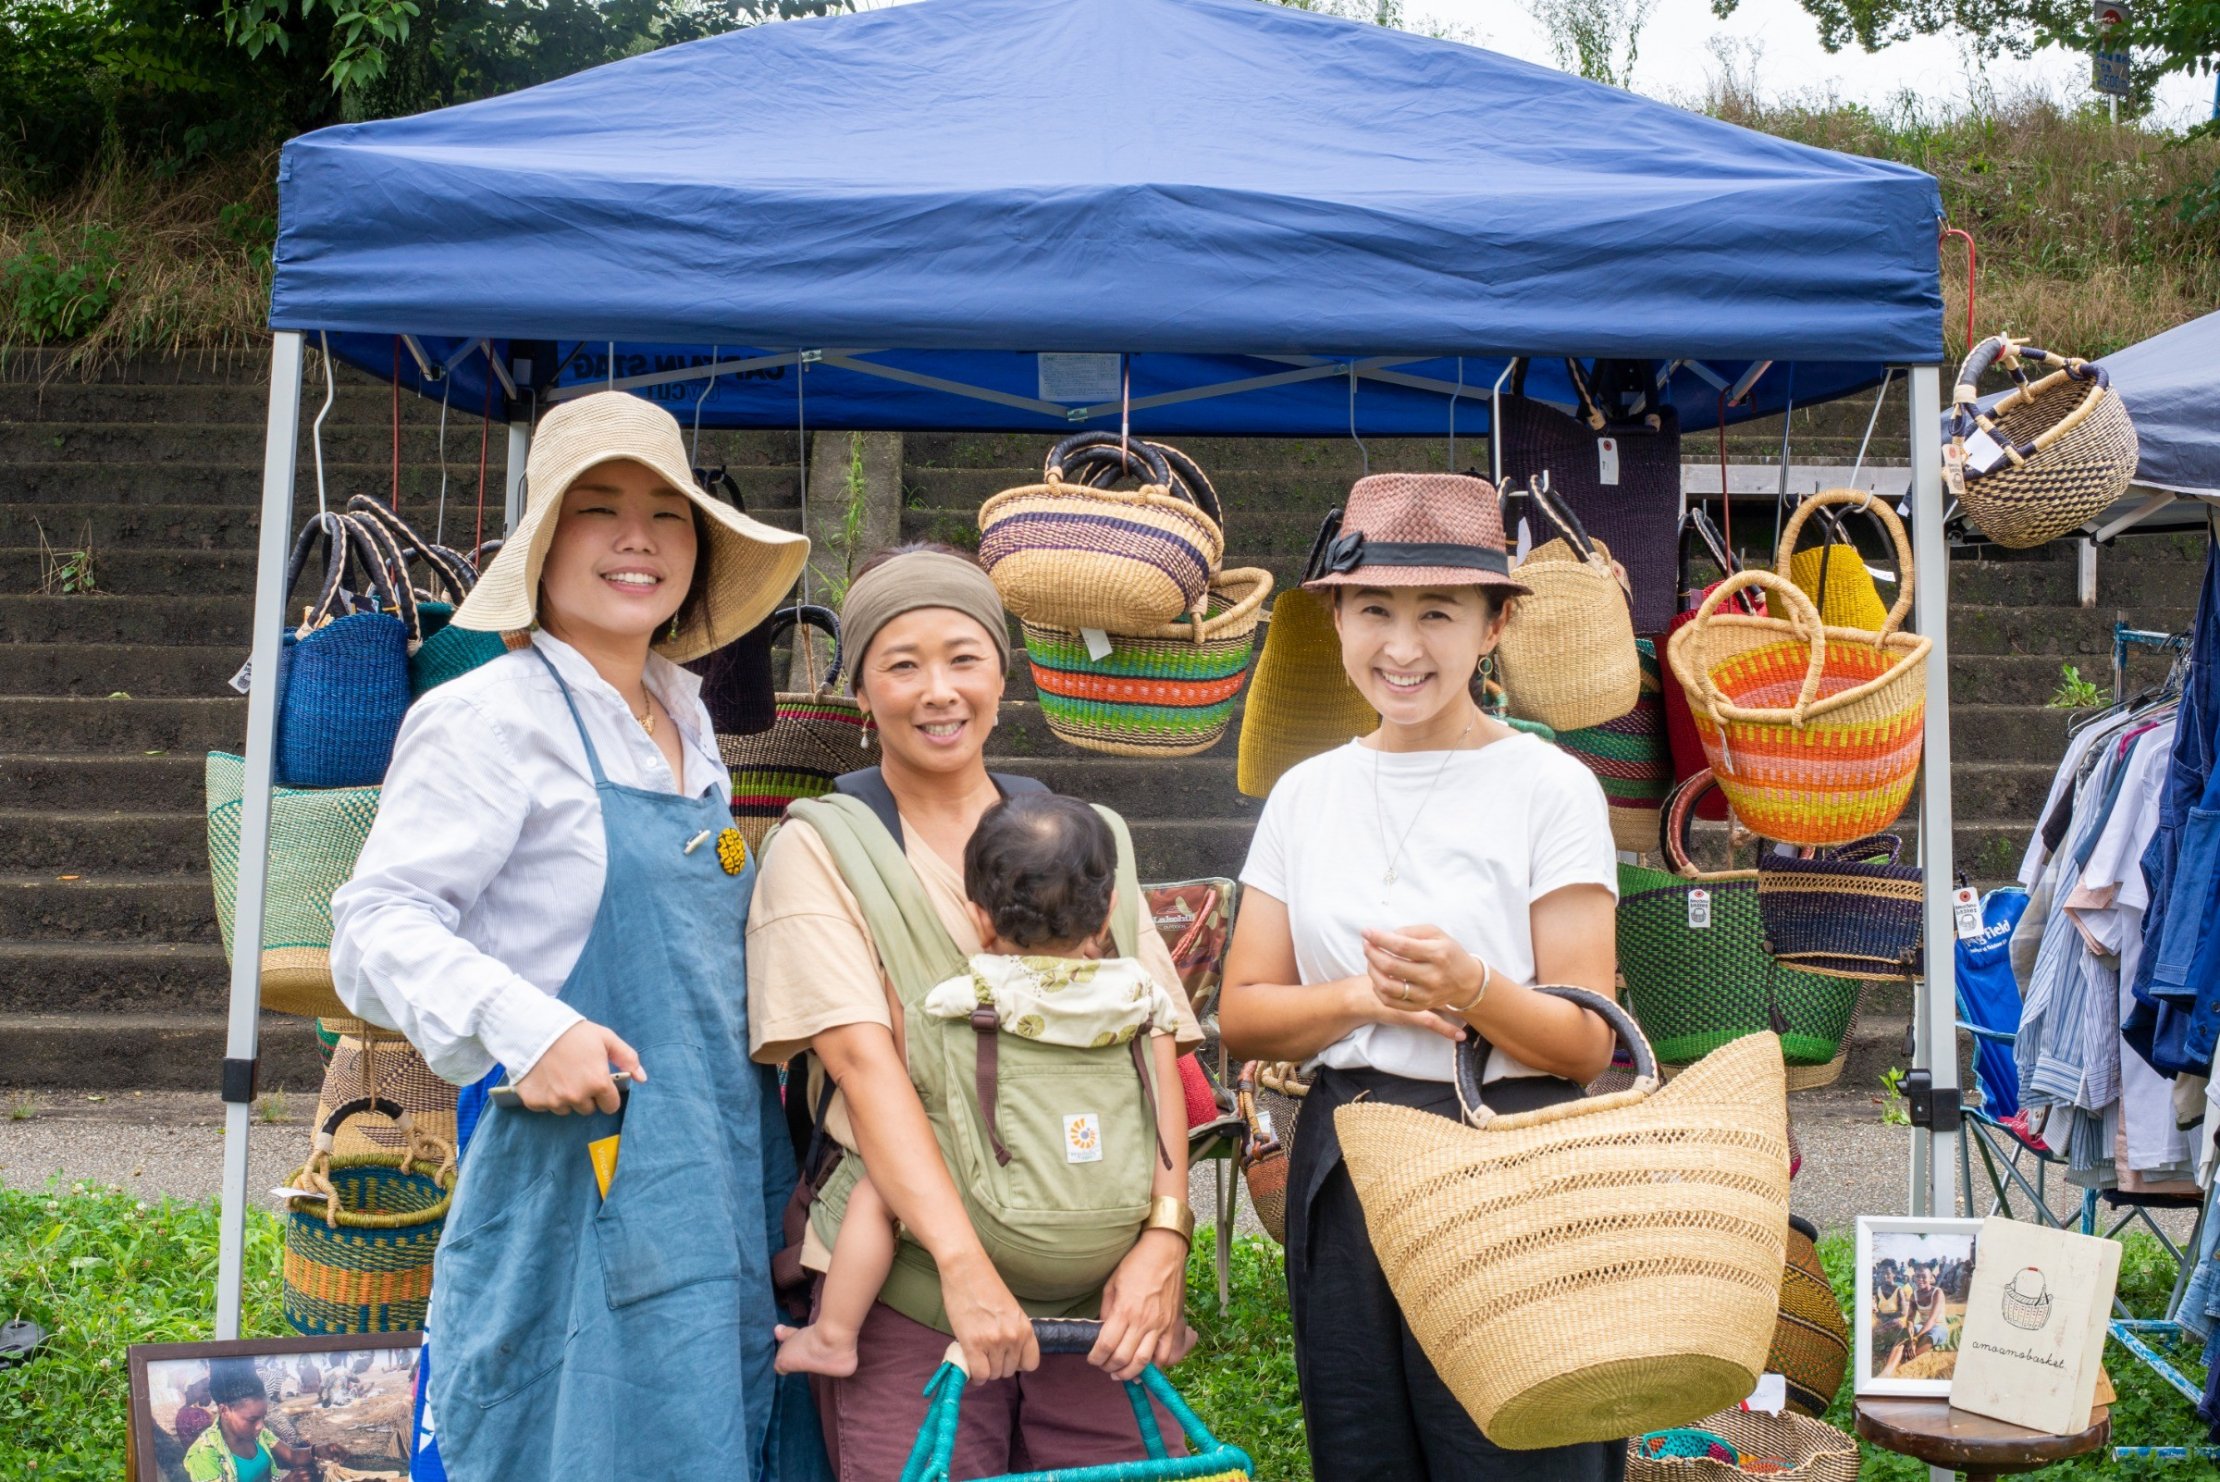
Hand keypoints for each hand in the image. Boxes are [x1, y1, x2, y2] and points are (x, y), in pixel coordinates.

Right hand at [512, 1020, 644, 1114]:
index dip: (607, 1095)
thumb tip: (642, 1078)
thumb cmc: (574, 1033)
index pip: (610, 1106)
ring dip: (566, 1097)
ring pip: (567, 1109)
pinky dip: (546, 1096)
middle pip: (588, 1109)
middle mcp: (577, 1096)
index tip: (599, 1084)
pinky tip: (545, 1078)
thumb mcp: (606, 1038)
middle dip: (586, 1096)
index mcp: (598, 1083)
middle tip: (578, 1075)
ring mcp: (555, 1101)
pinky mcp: (535, 1102)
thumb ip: (627, 1058)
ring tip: (560, 1075)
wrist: (535, 1029)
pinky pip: (546, 1107)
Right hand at [939, 1247, 1037, 1382]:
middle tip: (985, 1354)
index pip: (1031, 1363)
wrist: (966, 1270)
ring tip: (976, 1356)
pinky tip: (969, 1366)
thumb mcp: (1010, 1311)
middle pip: (1009, 1371)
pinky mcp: (973, 1344)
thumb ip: (1013, 1331)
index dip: (1017, 1364)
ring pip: (993, 1374)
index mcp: (1025, 1328)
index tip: (1006, 1358)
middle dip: (997, 1366)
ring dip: (984, 1370)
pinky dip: (975, 1375)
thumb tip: (1006, 1354)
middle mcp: (1013, 1337)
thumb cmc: (985, 1286)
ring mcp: (994, 1341)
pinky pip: (979, 1374)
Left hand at [1091, 1228, 1188, 1380]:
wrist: (1165, 1251)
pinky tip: (1145, 1367)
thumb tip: (1103, 1331)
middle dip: (1110, 1368)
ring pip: (1144, 1362)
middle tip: (1105, 1367)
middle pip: (1123, 1358)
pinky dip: (1155, 1367)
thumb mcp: (1112, 1284)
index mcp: (1124, 1311)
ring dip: (1130, 1373)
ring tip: (1122, 1373)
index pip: (1105, 1346)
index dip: (1096, 1358)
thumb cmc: (1136, 1264)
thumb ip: (1107, 1311)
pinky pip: (1165, 1355)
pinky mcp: (1173, 1325)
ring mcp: (1160, 1325)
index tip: (1092, 1359)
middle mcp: (1142, 1322)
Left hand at [1362, 926, 1484, 1024]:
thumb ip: (1410, 931)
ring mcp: (1426, 994)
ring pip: (1387, 986)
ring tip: (1370, 960)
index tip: (1366, 932)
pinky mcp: (1420, 1006)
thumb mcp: (1436, 934)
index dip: (1379, 938)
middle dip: (1372, 953)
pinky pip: (1391, 1001)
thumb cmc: (1448, 952)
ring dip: (1372, 971)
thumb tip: (1385, 935)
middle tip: (1366, 945)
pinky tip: (1378, 977)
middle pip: (1391, 966)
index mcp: (1437, 954)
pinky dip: (1378, 988)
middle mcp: (1432, 976)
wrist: (1467, 981)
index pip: (1401, 946)